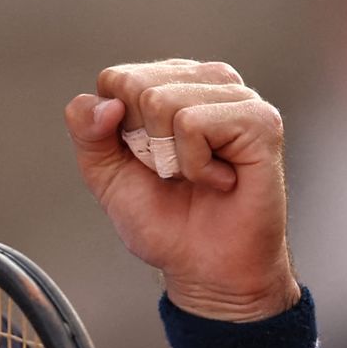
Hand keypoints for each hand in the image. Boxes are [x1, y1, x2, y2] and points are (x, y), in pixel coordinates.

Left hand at [66, 59, 300, 321]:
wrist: (207, 269)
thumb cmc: (166, 221)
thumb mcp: (106, 173)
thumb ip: (86, 130)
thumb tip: (105, 103)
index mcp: (171, 83)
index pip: (115, 79)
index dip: (117, 130)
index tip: (146, 161)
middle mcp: (206, 81)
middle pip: (135, 85)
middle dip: (142, 142)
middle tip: (175, 172)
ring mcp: (237, 96)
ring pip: (161, 101)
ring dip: (170, 157)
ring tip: (199, 176)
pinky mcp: (259, 119)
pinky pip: (192, 124)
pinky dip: (196, 166)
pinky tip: (221, 179)